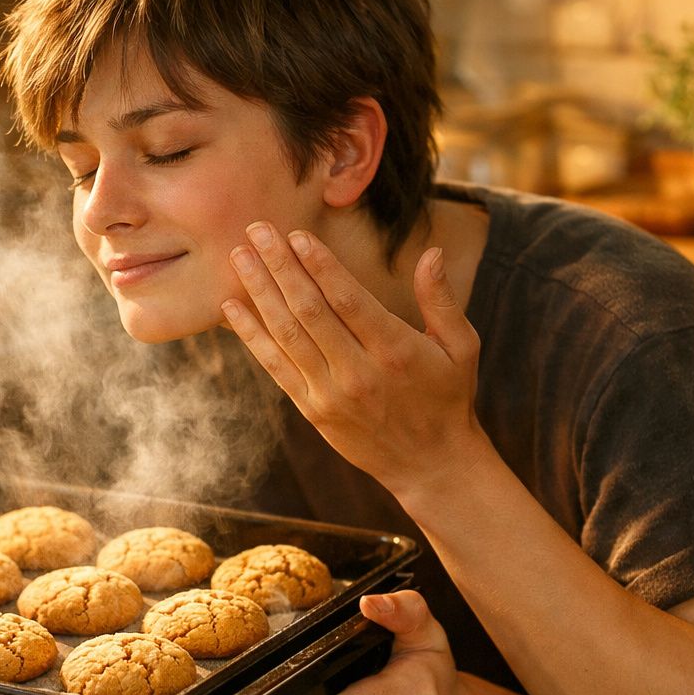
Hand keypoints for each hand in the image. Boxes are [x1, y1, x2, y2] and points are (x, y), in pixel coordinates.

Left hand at [221, 222, 483, 502]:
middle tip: (257, 229)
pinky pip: (275, 367)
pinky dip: (251, 335)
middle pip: (309, 310)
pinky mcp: (312, 410)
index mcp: (395, 349)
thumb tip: (433, 252)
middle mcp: (358, 372)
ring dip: (260, 292)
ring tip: (240, 257)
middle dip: (281, 266)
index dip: (319, 264)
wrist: (430, 465)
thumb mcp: (461, 347)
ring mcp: (330, 393)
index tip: (296, 234)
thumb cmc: (447, 397)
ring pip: (286, 335)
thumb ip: (441, 300)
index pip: (348, 299)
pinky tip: (232, 307)